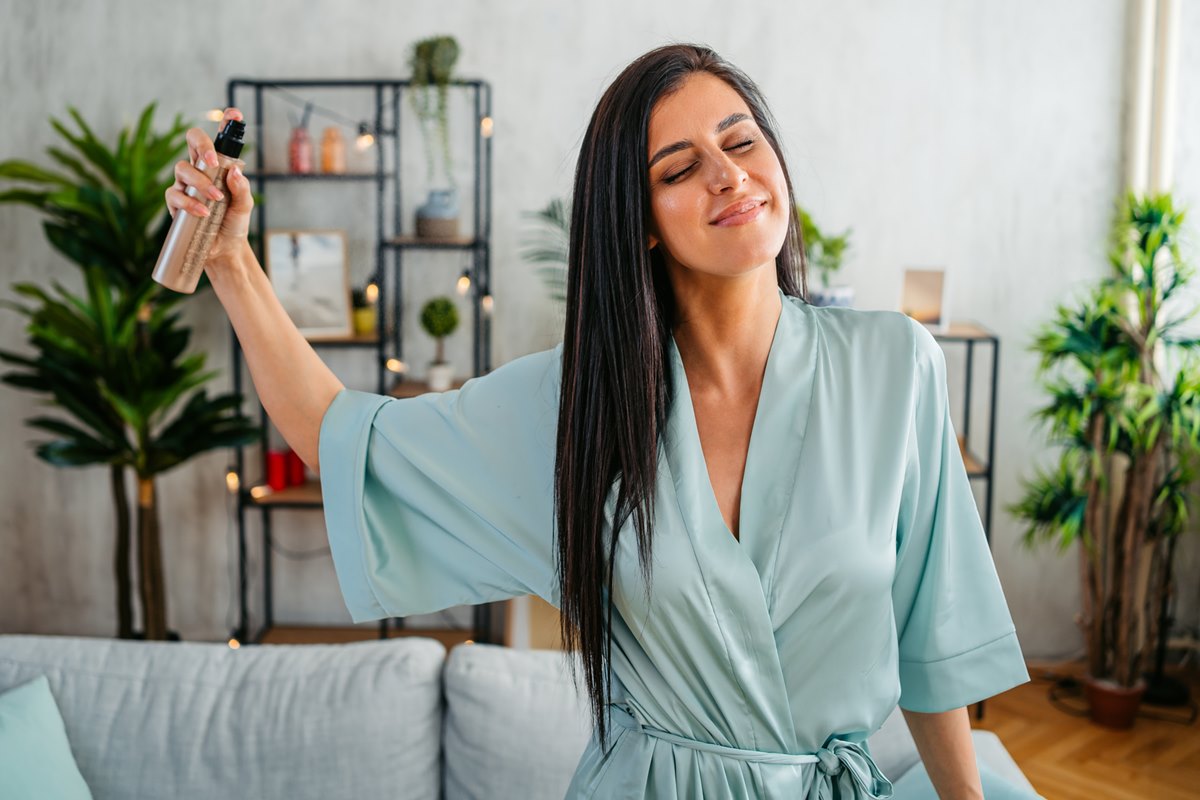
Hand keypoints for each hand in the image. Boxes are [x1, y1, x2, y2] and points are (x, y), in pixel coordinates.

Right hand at [164, 107, 252, 270]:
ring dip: (199, 182)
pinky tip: (203, 212)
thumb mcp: (245, 206)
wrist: (225, 250)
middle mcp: (200, 169)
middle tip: (214, 162)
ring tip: (215, 199)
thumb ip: (242, 189)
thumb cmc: (234, 224)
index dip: (225, 122)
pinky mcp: (175, 202)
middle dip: (201, 145)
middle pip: (192, 141)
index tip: (234, 115)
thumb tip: (235, 172)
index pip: (219, 140)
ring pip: (182, 167)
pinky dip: (189, 203)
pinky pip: (174, 194)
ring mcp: (185, 184)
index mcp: (219, 166)